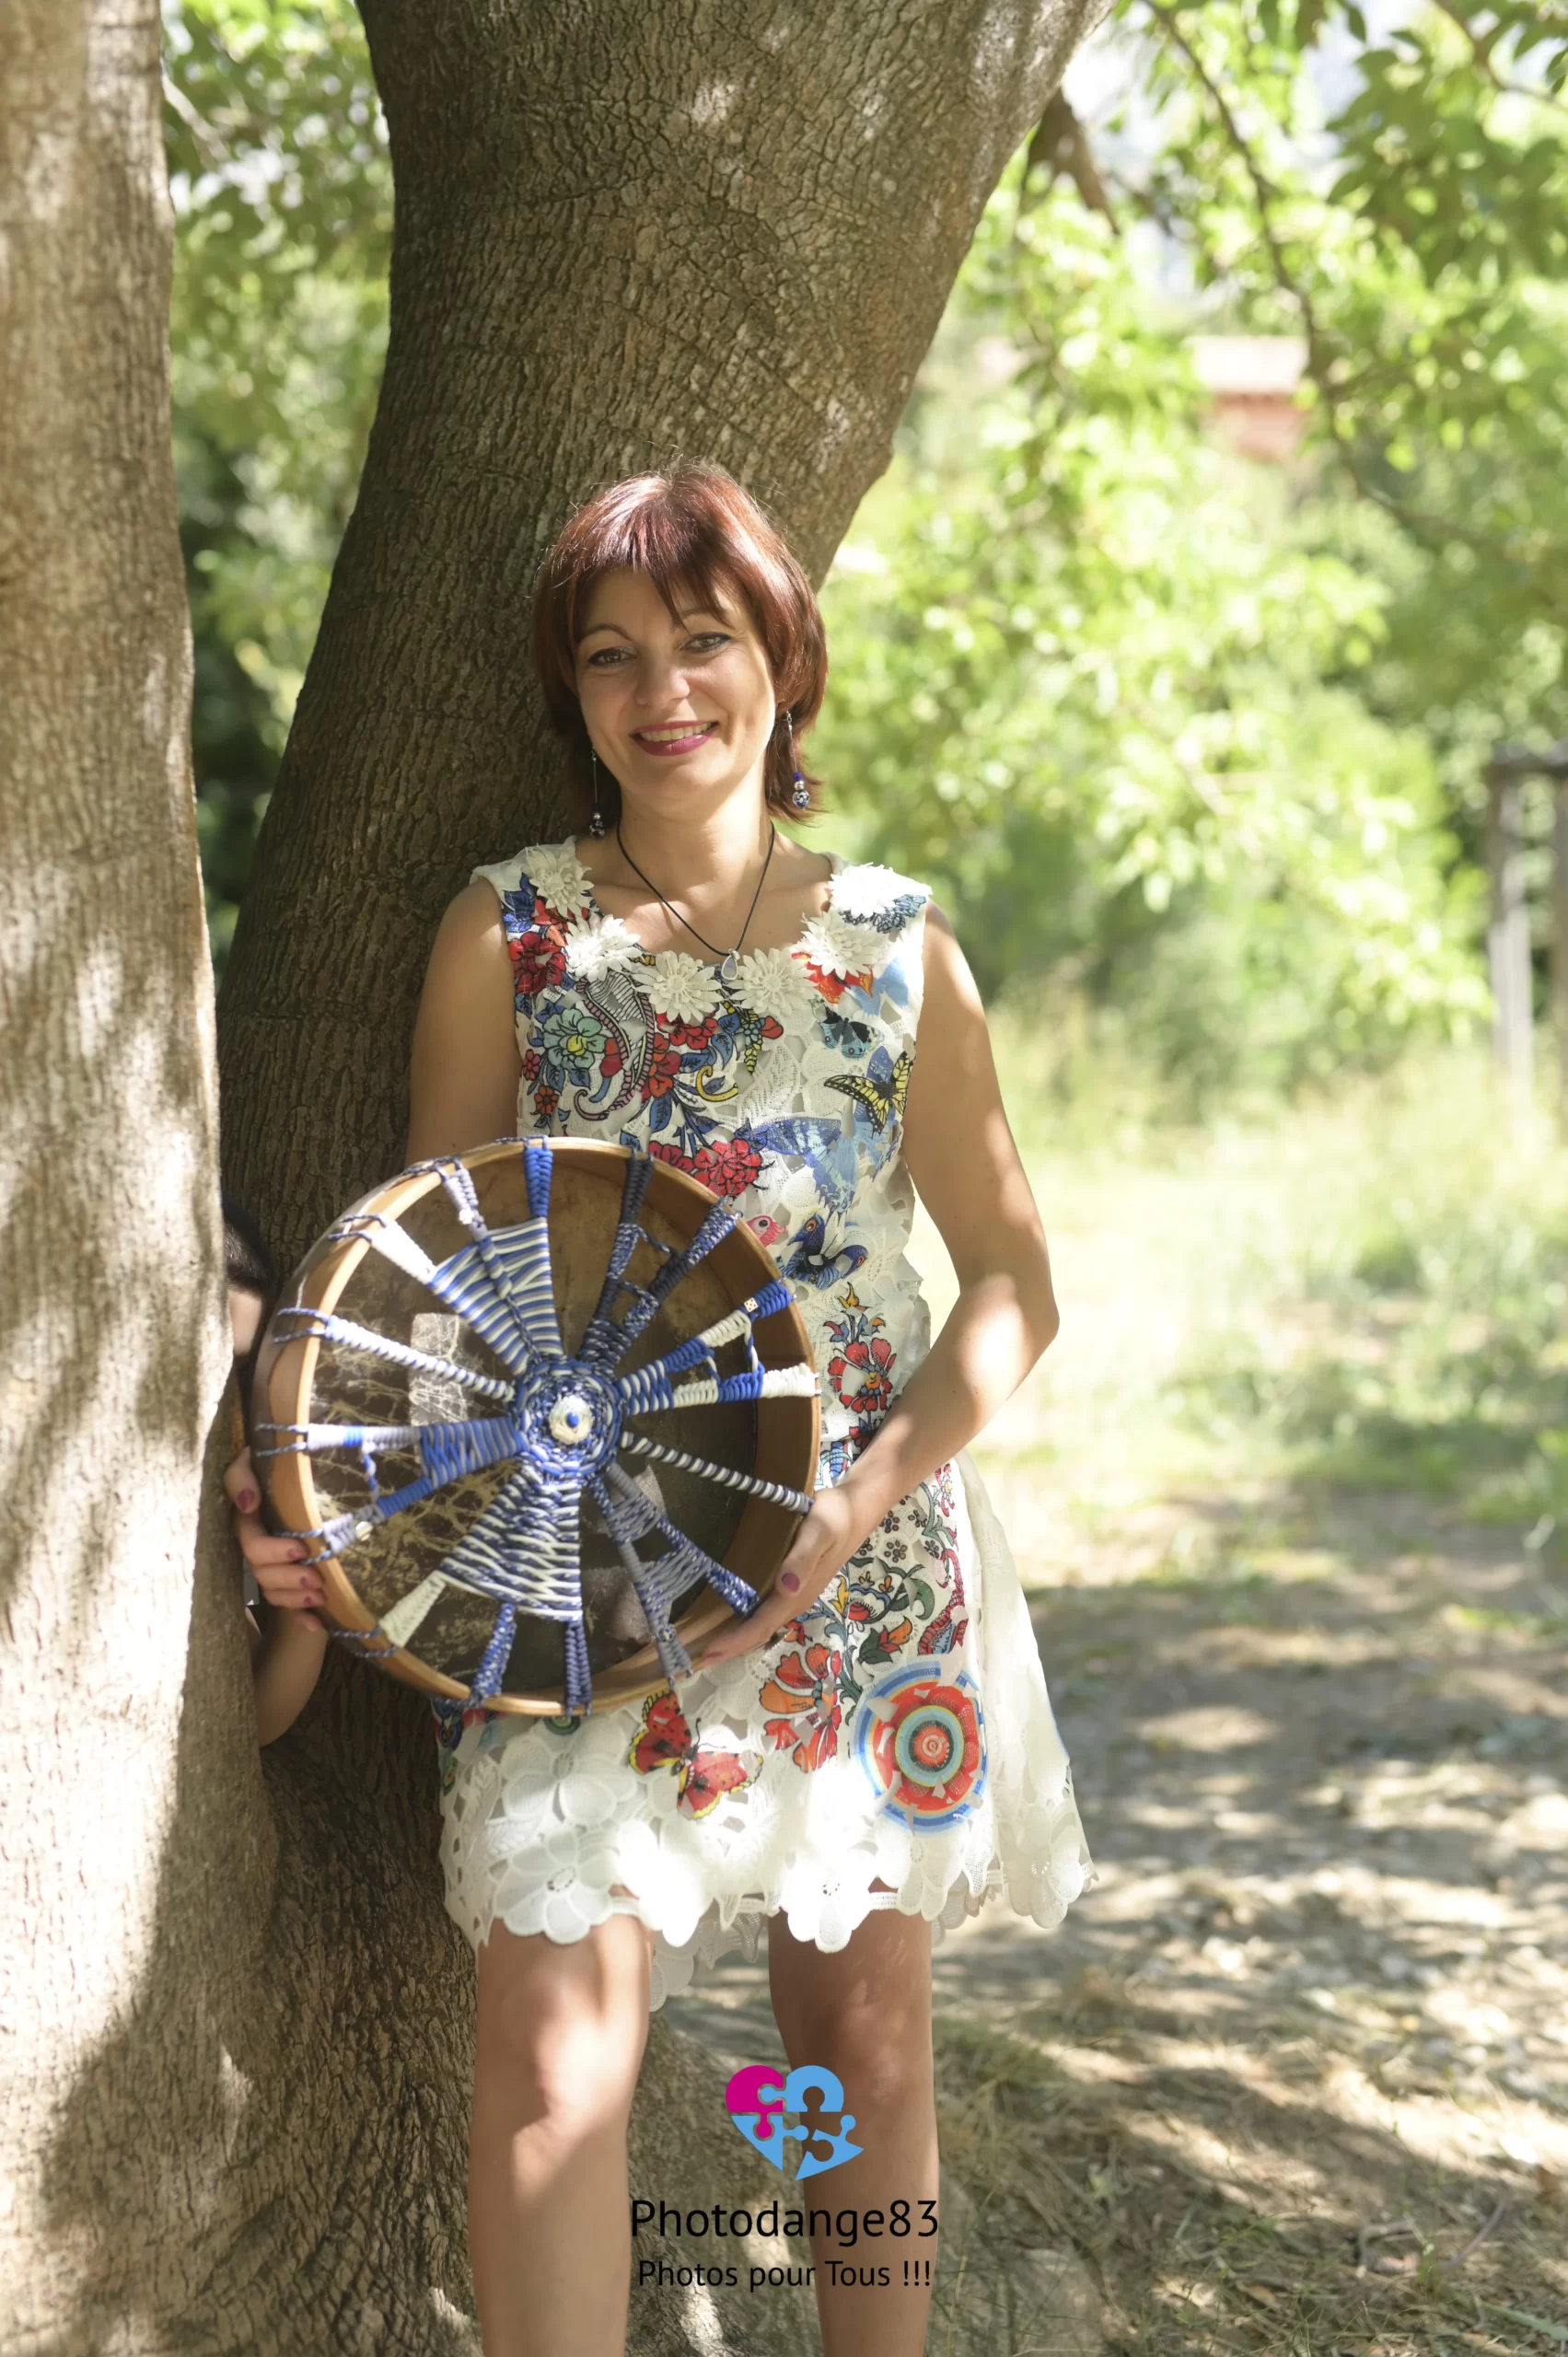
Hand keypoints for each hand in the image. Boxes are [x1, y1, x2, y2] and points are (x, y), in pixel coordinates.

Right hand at [224, 1447, 326, 1629]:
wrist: (316, 1471)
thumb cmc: (287, 1463)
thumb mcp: (262, 1459)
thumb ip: (242, 1476)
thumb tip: (248, 1504)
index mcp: (250, 1518)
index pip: (251, 1542)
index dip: (271, 1551)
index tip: (299, 1550)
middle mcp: (259, 1542)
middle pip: (261, 1570)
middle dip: (287, 1577)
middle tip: (315, 1577)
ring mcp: (275, 1561)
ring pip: (272, 1589)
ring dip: (294, 1597)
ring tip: (320, 1596)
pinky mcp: (292, 1576)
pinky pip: (289, 1604)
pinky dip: (301, 1617)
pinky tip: (316, 1623)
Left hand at [694, 1483, 871, 1669]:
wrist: (856, 1511)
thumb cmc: (835, 1517)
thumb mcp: (820, 1531)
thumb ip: (803, 1558)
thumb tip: (787, 1588)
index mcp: (797, 1593)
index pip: (761, 1625)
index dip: (734, 1642)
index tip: (706, 1653)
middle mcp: (794, 1600)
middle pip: (757, 1632)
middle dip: (727, 1648)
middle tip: (690, 1660)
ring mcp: (793, 1595)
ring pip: (759, 1624)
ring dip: (732, 1637)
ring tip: (699, 1646)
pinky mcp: (790, 1586)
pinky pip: (762, 1611)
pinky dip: (741, 1621)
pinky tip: (723, 1617)